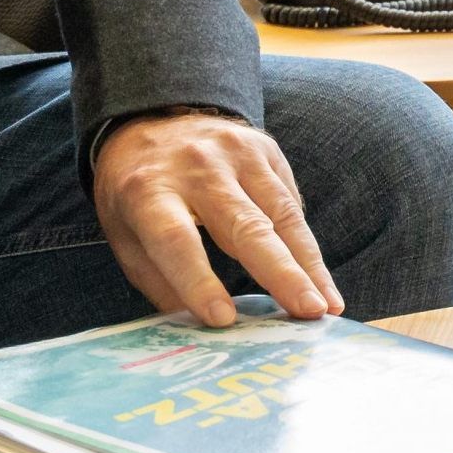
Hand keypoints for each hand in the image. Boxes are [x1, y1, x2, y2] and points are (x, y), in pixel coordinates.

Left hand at [92, 112, 339, 326]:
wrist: (155, 120)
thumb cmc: (137, 194)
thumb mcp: (125, 237)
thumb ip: (160, 282)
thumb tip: (200, 332)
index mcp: (147, 191)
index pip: (175, 239)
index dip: (198, 280)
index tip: (223, 320)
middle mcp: (196, 167)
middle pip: (244, 225)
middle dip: (281, 273)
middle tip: (308, 312)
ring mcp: (236, 152)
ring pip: (281, 214)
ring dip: (308, 264)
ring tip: (327, 306)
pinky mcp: (265, 148)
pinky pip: (290, 202)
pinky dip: (304, 244)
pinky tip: (317, 279)